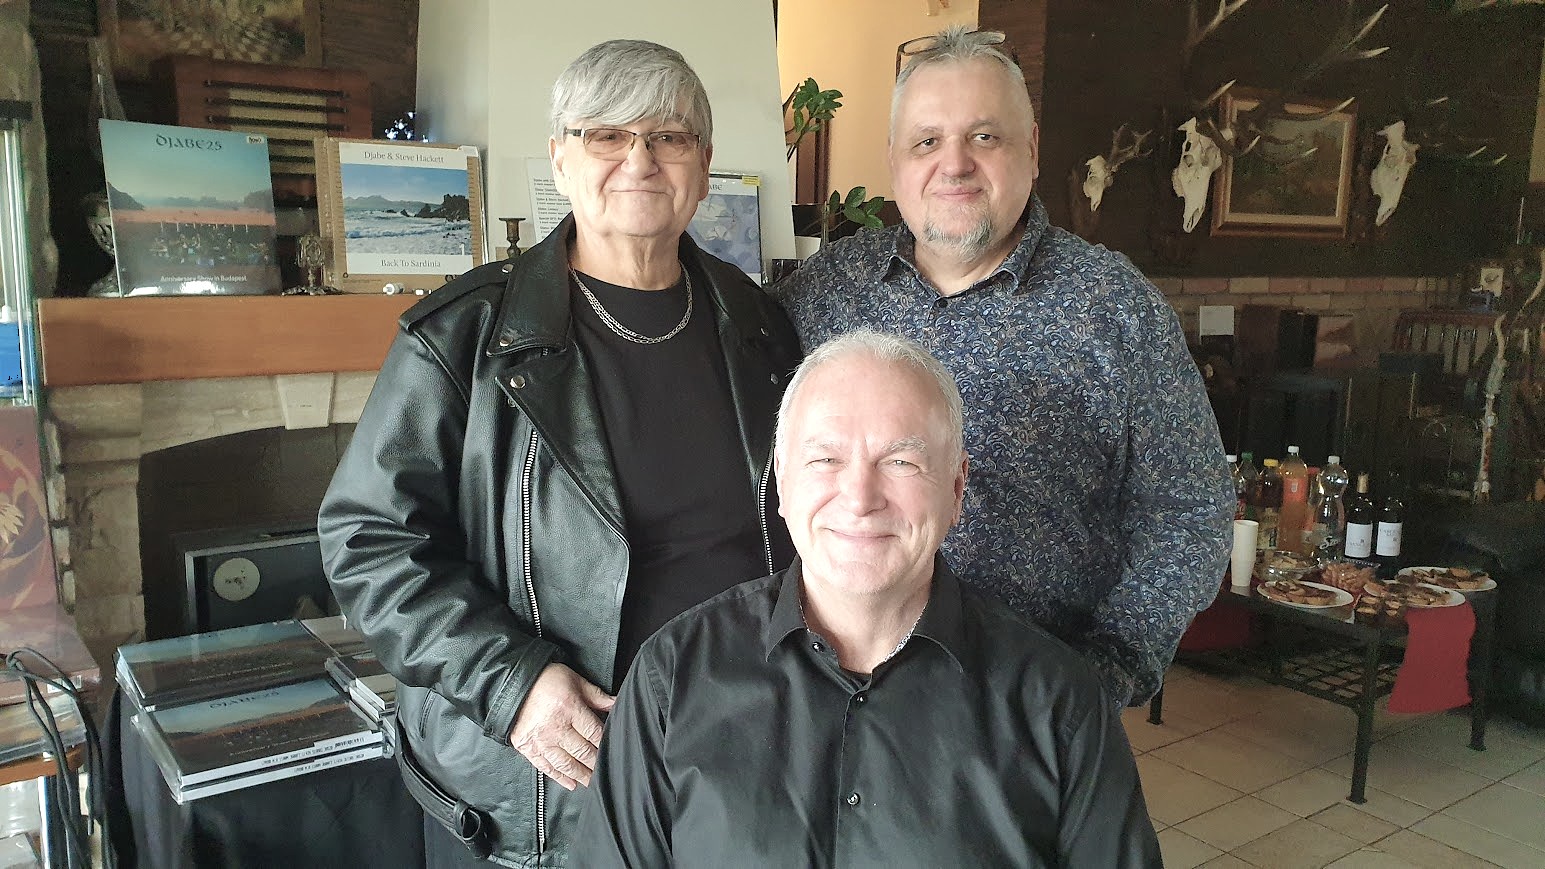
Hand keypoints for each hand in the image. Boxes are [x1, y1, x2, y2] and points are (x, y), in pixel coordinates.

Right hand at [508, 663, 614, 789]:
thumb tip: (616, 703)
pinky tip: (571, 784)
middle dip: (596, 764)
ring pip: (566, 764)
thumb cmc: (545, 680)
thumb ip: (596, 695)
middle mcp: (555, 727)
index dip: (605, 744)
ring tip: (592, 782)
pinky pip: (546, 767)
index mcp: (570, 708)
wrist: (511, 684)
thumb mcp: (574, 680)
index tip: (614, 751)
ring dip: (581, 775)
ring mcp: (540, 740)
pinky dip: (559, 778)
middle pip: (583, 752)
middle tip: (607, 772)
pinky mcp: (527, 748)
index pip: (594, 733)